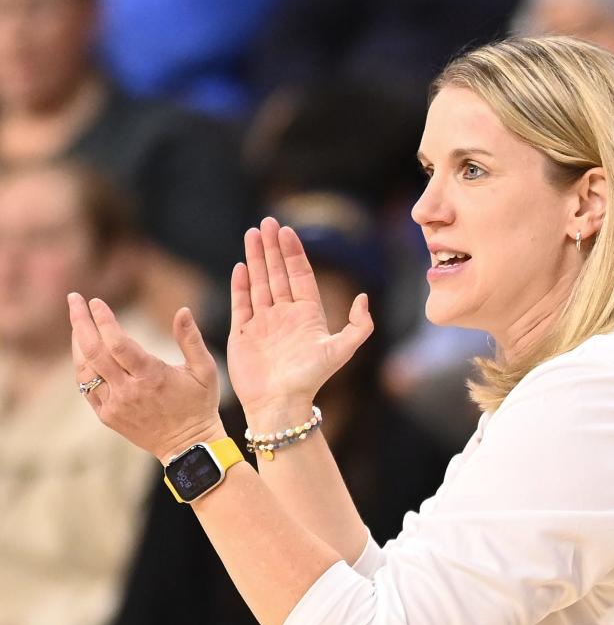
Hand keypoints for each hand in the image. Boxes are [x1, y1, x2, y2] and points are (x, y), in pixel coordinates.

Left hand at [68, 294, 223, 463]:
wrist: (189, 447)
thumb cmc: (199, 405)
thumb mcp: (204, 371)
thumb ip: (191, 339)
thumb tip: (183, 310)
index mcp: (151, 377)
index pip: (118, 342)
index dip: (103, 319)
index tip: (96, 301)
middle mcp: (129, 391)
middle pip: (94, 351)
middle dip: (80, 321)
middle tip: (74, 299)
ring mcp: (115, 405)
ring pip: (85, 369)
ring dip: (78, 342)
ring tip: (78, 322)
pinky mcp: (108, 416)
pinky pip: (86, 387)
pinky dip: (82, 366)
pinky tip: (83, 351)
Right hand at [227, 217, 373, 418]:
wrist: (280, 403)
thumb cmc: (311, 379)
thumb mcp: (341, 350)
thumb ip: (358, 325)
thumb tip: (363, 298)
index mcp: (308, 315)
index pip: (300, 275)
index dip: (294, 252)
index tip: (287, 230)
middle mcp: (285, 315)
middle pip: (277, 273)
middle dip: (272, 247)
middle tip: (266, 221)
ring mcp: (263, 323)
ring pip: (259, 283)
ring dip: (255, 258)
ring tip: (251, 233)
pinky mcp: (243, 333)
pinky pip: (242, 303)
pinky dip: (240, 284)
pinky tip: (241, 265)